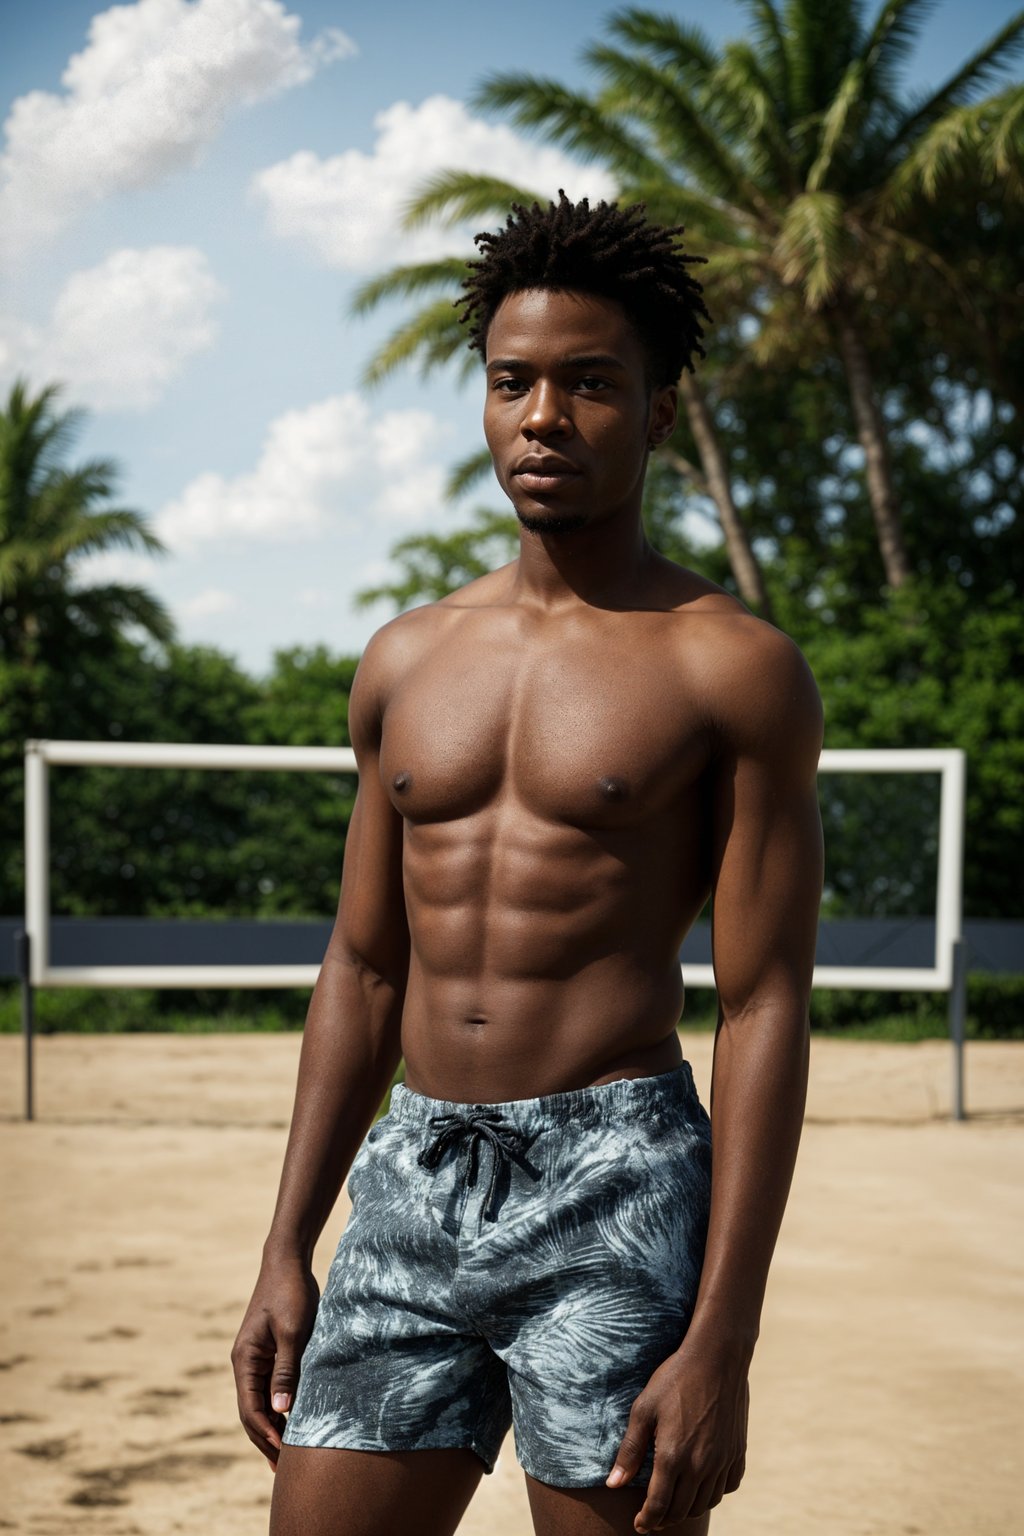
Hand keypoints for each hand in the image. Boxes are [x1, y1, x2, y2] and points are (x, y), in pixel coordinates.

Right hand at [231, 1255, 319, 1467]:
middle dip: (266, 1439)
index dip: (266, 1433)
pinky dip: (279, 1407)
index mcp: (245, 1360)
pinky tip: (294, 1419)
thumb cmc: (291, 1293)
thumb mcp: (292, 1331)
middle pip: (251, 1412)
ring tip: (289, 1453)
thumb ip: (286, 1369)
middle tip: (285, 1468)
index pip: (251, 1409)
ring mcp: (255, 1359)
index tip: (285, 1451)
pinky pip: (270, 1388)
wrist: (287, 1262)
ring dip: (272, 1426)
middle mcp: (245, 1363)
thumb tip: (281, 1409)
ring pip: (260, 1402)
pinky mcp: (268, 1353)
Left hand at [605, 1339, 748, 1530]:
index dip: (647, 1520)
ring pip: (705, 1503)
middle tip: (653, 1518)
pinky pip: (728, 1487)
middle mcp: (700, 1464)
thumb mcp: (643, 1409)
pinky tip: (703, 1484)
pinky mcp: (737, 1451)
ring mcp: (722, 1460)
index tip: (639, 1525)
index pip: (659, 1506)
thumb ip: (630, 1450)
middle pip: (682, 1510)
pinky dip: (714, 1493)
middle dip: (664, 1520)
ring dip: (688, 1509)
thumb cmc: (675, 1378)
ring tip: (674, 1503)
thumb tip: (612, 1484)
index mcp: (673, 1456)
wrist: (717, 1356)